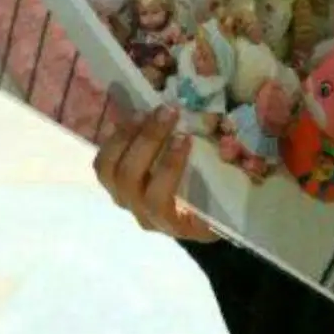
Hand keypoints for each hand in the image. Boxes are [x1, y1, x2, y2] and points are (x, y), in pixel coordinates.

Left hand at [93, 105, 221, 240]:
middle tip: (167, 112)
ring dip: (126, 137)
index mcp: (172, 222)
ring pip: (109, 170)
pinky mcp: (114, 185)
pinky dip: (113, 139)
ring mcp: (124, 200)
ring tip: (145, 113)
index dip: (167, 168)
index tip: (185, 138)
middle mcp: (142, 214)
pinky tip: (130, 118)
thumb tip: (230, 143)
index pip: (158, 199)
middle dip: (148, 140)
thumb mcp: (228, 196)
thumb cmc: (215, 204)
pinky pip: (102, 162)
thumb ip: (230, 173)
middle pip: (129, 179)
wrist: (196, 219)